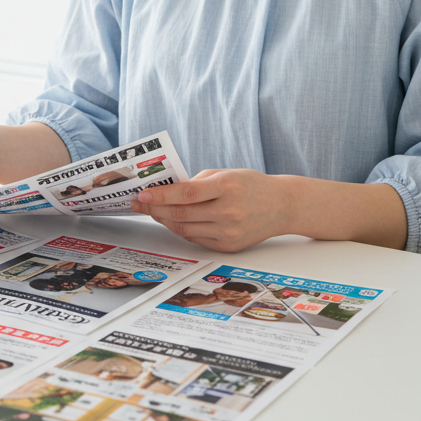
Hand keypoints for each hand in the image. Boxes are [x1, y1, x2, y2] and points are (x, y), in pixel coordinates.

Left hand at [129, 168, 288, 251]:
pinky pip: (196, 239)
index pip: (186, 193)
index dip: (161, 196)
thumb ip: (196, 183)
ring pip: (185, 230)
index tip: (143, 195)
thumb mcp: (224, 174)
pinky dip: (182, 230)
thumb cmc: (250, 185)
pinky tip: (173, 221)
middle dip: (155, 210)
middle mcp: (228, 212)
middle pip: (181, 215)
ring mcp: (229, 232)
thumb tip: (166, 192)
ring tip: (153, 212)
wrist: (281, 206)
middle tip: (139, 204)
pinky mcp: (229, 246)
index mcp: (227, 187)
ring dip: (165, 221)